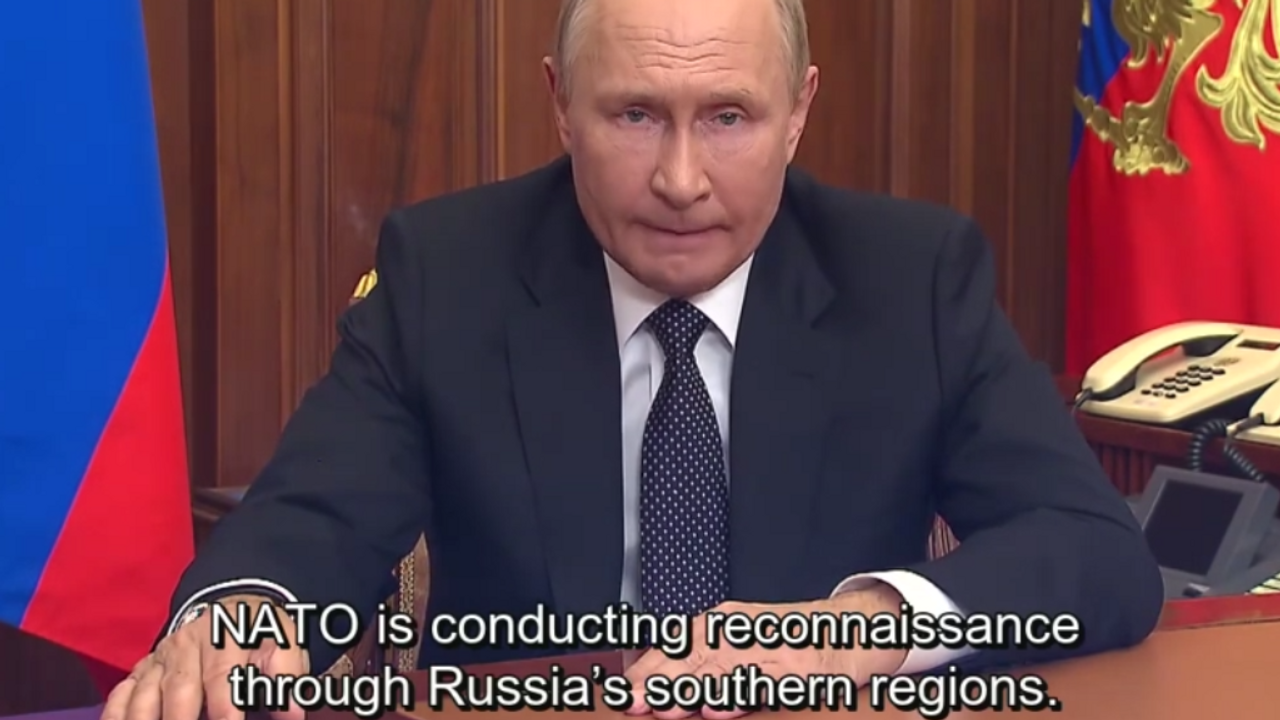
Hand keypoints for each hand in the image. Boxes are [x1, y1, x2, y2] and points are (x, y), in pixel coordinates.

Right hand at [101, 594, 309, 719]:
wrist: (232, 604)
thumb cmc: (260, 634)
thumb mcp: (285, 645)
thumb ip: (288, 680)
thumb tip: (294, 716)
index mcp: (226, 638)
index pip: (222, 680)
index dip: (224, 710)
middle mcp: (187, 647)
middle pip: (179, 692)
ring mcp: (160, 659)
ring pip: (144, 696)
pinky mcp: (141, 669)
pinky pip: (121, 694)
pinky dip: (116, 715)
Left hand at [624, 584, 907, 718]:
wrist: (851, 630)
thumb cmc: (791, 641)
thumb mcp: (742, 642)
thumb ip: (704, 663)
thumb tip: (656, 688)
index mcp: (723, 623)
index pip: (678, 645)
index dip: (648, 670)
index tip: (623, 692)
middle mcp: (742, 630)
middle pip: (693, 656)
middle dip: (660, 682)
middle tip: (634, 704)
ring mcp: (771, 647)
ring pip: (722, 669)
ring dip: (690, 691)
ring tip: (666, 708)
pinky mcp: (797, 668)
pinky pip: (762, 683)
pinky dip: (737, 695)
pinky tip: (717, 708)